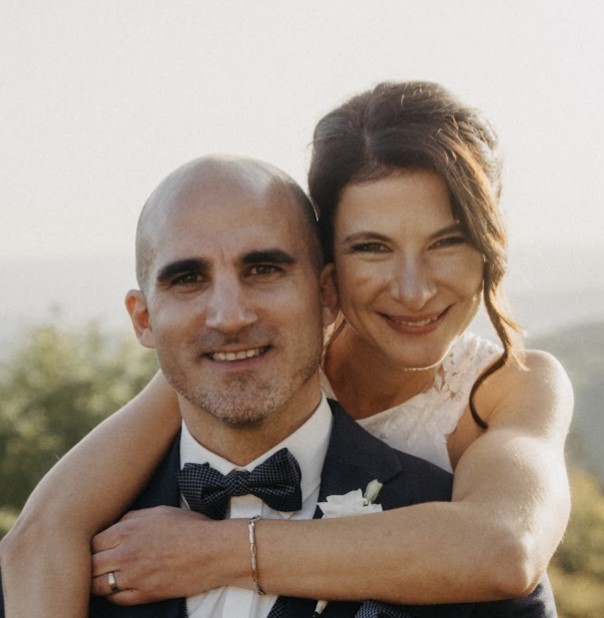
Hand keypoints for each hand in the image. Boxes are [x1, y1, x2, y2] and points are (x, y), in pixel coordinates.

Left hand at [91, 506, 229, 604]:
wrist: (214, 551)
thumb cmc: (191, 527)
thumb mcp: (159, 511)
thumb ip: (132, 517)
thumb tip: (115, 525)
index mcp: (128, 529)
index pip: (91, 541)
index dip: (92, 544)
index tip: (96, 547)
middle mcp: (126, 553)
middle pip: (90, 564)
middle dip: (90, 564)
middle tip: (96, 563)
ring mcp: (133, 576)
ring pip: (97, 585)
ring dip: (97, 581)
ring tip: (104, 576)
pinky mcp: (144, 594)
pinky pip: (116, 599)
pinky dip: (113, 595)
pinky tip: (119, 587)